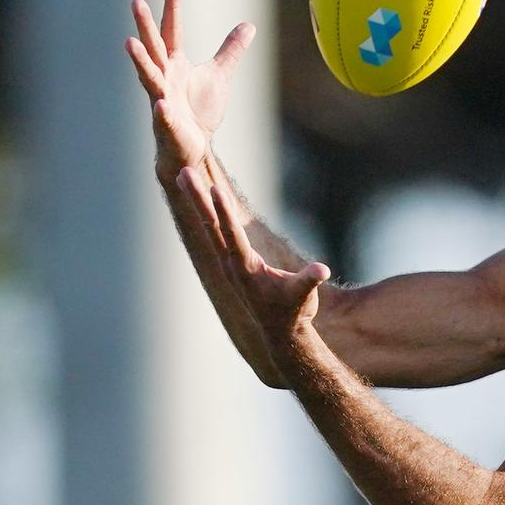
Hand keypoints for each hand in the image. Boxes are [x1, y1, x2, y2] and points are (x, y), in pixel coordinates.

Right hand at [125, 0, 254, 181]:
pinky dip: (163, 112)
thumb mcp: (218, 75)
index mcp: (174, 64)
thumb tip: (249, 25)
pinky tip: (162, 104)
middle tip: (137, 1)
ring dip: (139, 61)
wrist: (193, 147)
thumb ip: (230, 50)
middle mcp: (164, 78)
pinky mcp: (168, 126)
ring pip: (148, 78)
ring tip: (129, 43)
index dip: (173, 8)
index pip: (172, 30)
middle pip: (154, 48)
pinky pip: (164, 118)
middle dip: (145, 26)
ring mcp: (162, 101)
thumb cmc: (199, 110)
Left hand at [177, 167, 331, 354]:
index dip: (224, 212)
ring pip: (208, 226)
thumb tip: (322, 271)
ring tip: (183, 175)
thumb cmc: (295, 311)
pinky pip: (214, 231)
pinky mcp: (232, 262)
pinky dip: (205, 212)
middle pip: (211, 225)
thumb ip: (309, 280)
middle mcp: (232, 263)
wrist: (280, 332)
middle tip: (182, 172)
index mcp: (246, 268)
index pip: (232, 235)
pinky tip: (198, 199)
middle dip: (197, 199)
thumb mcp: (304, 295)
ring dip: (196, 201)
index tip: (215, 189)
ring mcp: (229, 263)